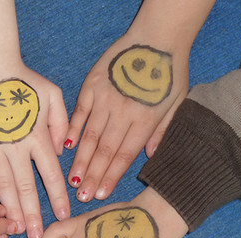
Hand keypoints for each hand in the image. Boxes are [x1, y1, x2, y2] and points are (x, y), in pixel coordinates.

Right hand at [0, 66, 68, 237]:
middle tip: (36, 237)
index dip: (57, 198)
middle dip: (32, 215)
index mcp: (38, 137)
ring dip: (8, 210)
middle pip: (27, 188)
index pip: (52, 175)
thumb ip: (62, 122)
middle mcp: (16, 147)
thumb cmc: (22, 79)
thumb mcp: (53, 94)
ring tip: (13, 230)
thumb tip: (63, 149)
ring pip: (2, 185)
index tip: (62, 217)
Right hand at [65, 35, 188, 201]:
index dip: (111, 176)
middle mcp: (123, 113)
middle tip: (81, 197)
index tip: (100, 194)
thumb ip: (163, 130)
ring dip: (80, 160)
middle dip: (93, 176)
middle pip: (105, 151)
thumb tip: (151, 156)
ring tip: (72, 181)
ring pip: (90, 136)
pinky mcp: (92, 86)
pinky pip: (79, 113)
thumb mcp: (177, 102)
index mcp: (145, 120)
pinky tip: (63, 147)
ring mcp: (106, 99)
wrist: (157, 37)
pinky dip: (71, 130)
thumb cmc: (169, 71)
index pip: (125, 155)